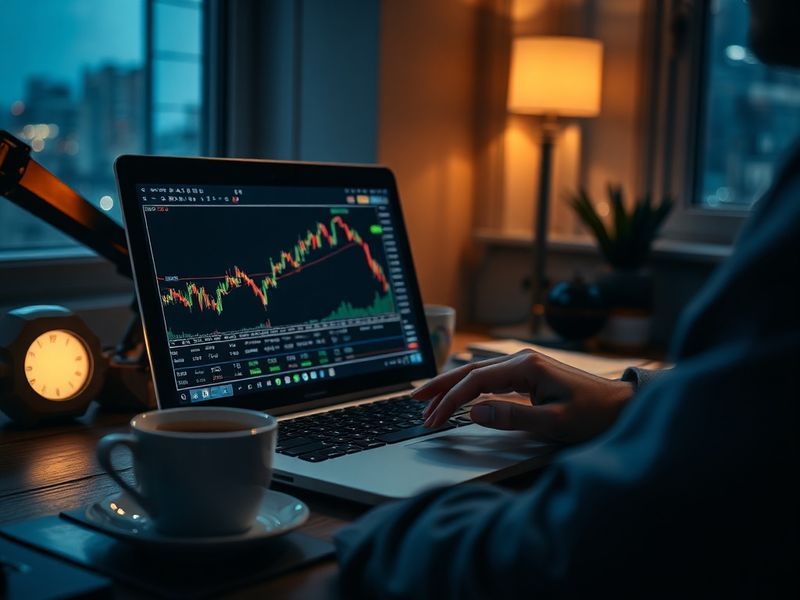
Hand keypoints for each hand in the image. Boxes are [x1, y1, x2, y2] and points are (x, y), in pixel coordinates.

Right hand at [413, 349, 634, 443]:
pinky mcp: (530, 374)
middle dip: (441, 387)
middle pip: (470, 371)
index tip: (433, 419)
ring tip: (429, 400)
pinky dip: (469, 387)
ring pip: (478, 373)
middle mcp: (522, 361)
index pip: (475, 382)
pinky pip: (490, 378)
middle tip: (415, 402)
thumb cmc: (594, 415)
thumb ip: (512, 417)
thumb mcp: (554, 422)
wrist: (624, 407)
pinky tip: (460, 395)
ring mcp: (526, 366)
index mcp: (526, 367)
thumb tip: (473, 413)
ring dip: (452, 387)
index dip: (450, 401)